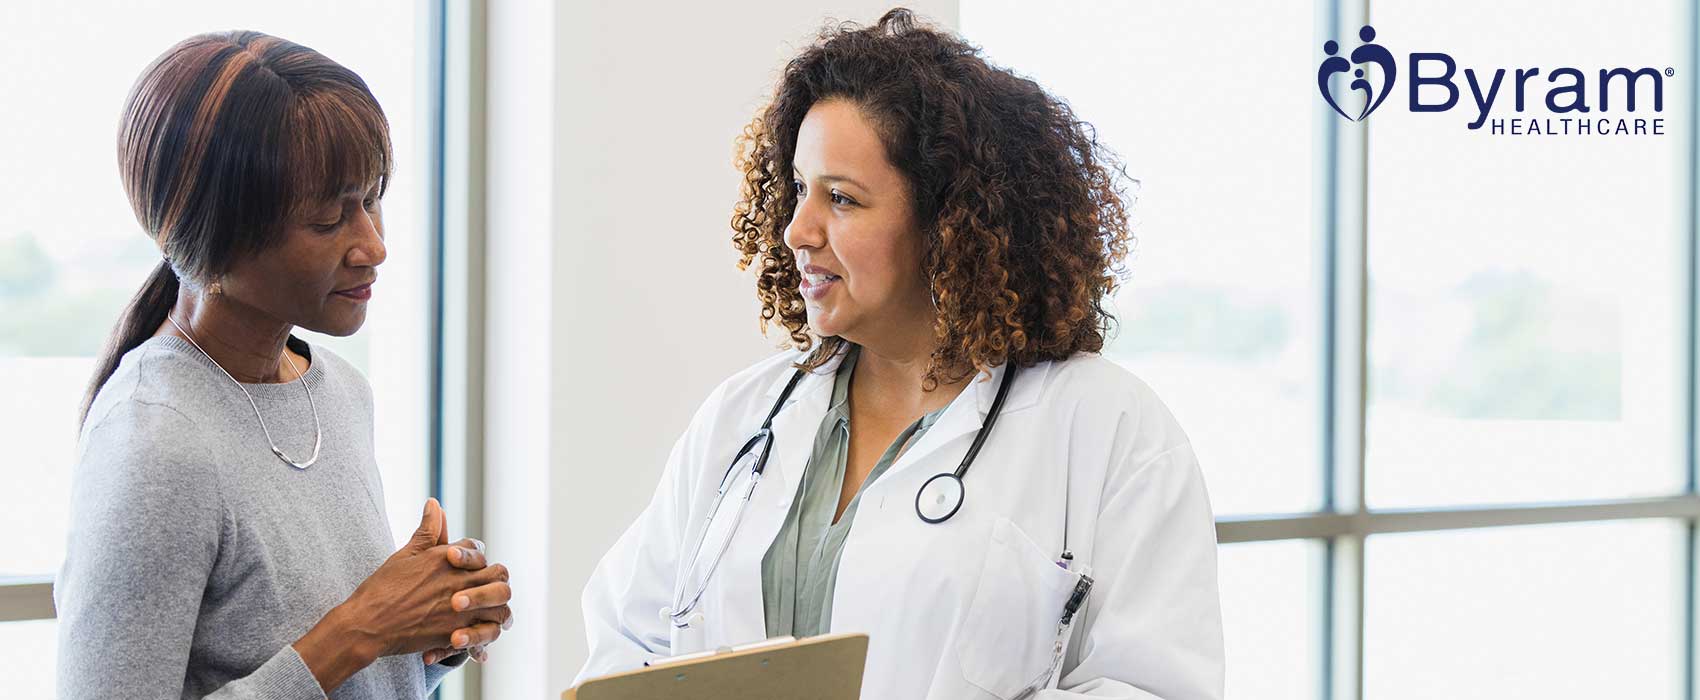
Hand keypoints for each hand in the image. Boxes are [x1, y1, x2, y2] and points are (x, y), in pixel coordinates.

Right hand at [293, 499, 510, 689]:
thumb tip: (434, 503)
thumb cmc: (382, 588)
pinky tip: (478, 631)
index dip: (474, 555)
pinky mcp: (456, 632)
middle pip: (498, 573)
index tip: (469, 564)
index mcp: (446, 558)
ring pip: (500, 605)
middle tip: (488, 585)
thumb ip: (426, 531)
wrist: (367, 625)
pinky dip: (486, 632)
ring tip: (490, 610)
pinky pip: (486, 632)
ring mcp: (460, 608)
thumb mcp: (405, 554)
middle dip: (496, 577)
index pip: (477, 547)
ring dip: (498, 606)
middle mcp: (458, 581)